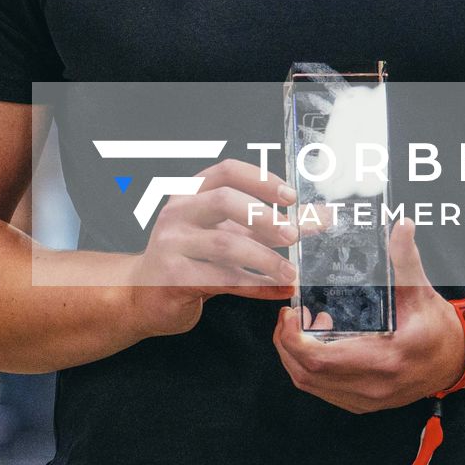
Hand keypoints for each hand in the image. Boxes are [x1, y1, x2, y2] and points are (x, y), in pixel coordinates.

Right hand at [128, 158, 297, 339]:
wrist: (143, 293)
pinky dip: (256, 286)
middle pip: (224, 201)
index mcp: (191, 193)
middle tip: (294, 235)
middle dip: (265, 218)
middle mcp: (178, 212)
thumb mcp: (228, 234)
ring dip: (265, 259)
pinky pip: (221, 279)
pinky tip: (279, 291)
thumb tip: (320, 218)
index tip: (291, 196)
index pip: (226, 171)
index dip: (261, 179)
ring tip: (292, 272)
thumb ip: (270, 225)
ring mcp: (172, 244)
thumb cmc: (191, 259)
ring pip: (225, 245)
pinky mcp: (173, 277)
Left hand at [272, 221, 464, 414]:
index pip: (320, 360)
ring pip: (310, 384)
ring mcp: (367, 399)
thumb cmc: (436, 325)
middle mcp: (373, 386)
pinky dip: (309, 367)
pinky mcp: (363, 403)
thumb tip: (401, 225)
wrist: (455, 358)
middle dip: (287, 343)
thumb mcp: (420, 290)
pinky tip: (318, 342)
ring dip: (296, 355)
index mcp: (385, 359)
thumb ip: (405, 258)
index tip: (290, 312)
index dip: (293, 339)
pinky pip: (322, 390)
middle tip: (291, 314)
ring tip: (304, 324)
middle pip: (306, 374)